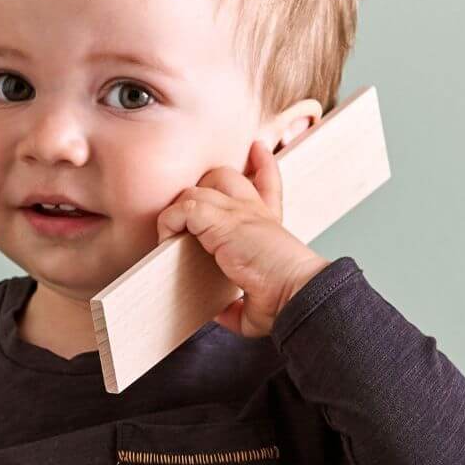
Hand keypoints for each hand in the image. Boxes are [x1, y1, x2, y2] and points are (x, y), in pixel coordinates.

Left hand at [156, 139, 331, 339]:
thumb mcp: (258, 306)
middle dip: (204, 188)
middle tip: (188, 218)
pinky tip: (167, 241)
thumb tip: (224, 313)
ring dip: (181, 209)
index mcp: (268, 226)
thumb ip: (239, 307)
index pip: (268, 185)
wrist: (297, 292)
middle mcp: (255, 212)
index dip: (264, 166)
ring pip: (200, 187)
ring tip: (171, 235)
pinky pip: (184, 207)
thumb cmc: (284, 301)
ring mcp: (239, 212)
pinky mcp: (222, 220)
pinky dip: (170, 221)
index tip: (259, 150)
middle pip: (226, 175)